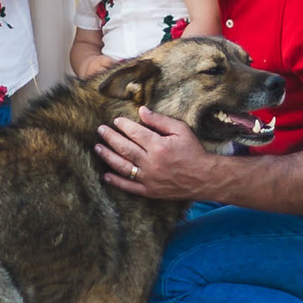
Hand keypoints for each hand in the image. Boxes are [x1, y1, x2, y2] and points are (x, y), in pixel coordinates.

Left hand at [96, 108, 218, 200]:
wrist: (205, 177)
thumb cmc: (193, 151)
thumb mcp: (181, 130)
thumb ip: (160, 120)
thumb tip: (142, 111)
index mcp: (159, 146)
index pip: (134, 133)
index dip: (123, 126)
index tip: (115, 121)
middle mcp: (151, 162)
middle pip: (124, 148)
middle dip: (110, 138)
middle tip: (100, 130)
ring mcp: (149, 178)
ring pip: (123, 166)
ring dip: (108, 156)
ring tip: (97, 148)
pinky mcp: (150, 191)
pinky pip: (129, 187)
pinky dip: (116, 181)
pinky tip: (106, 175)